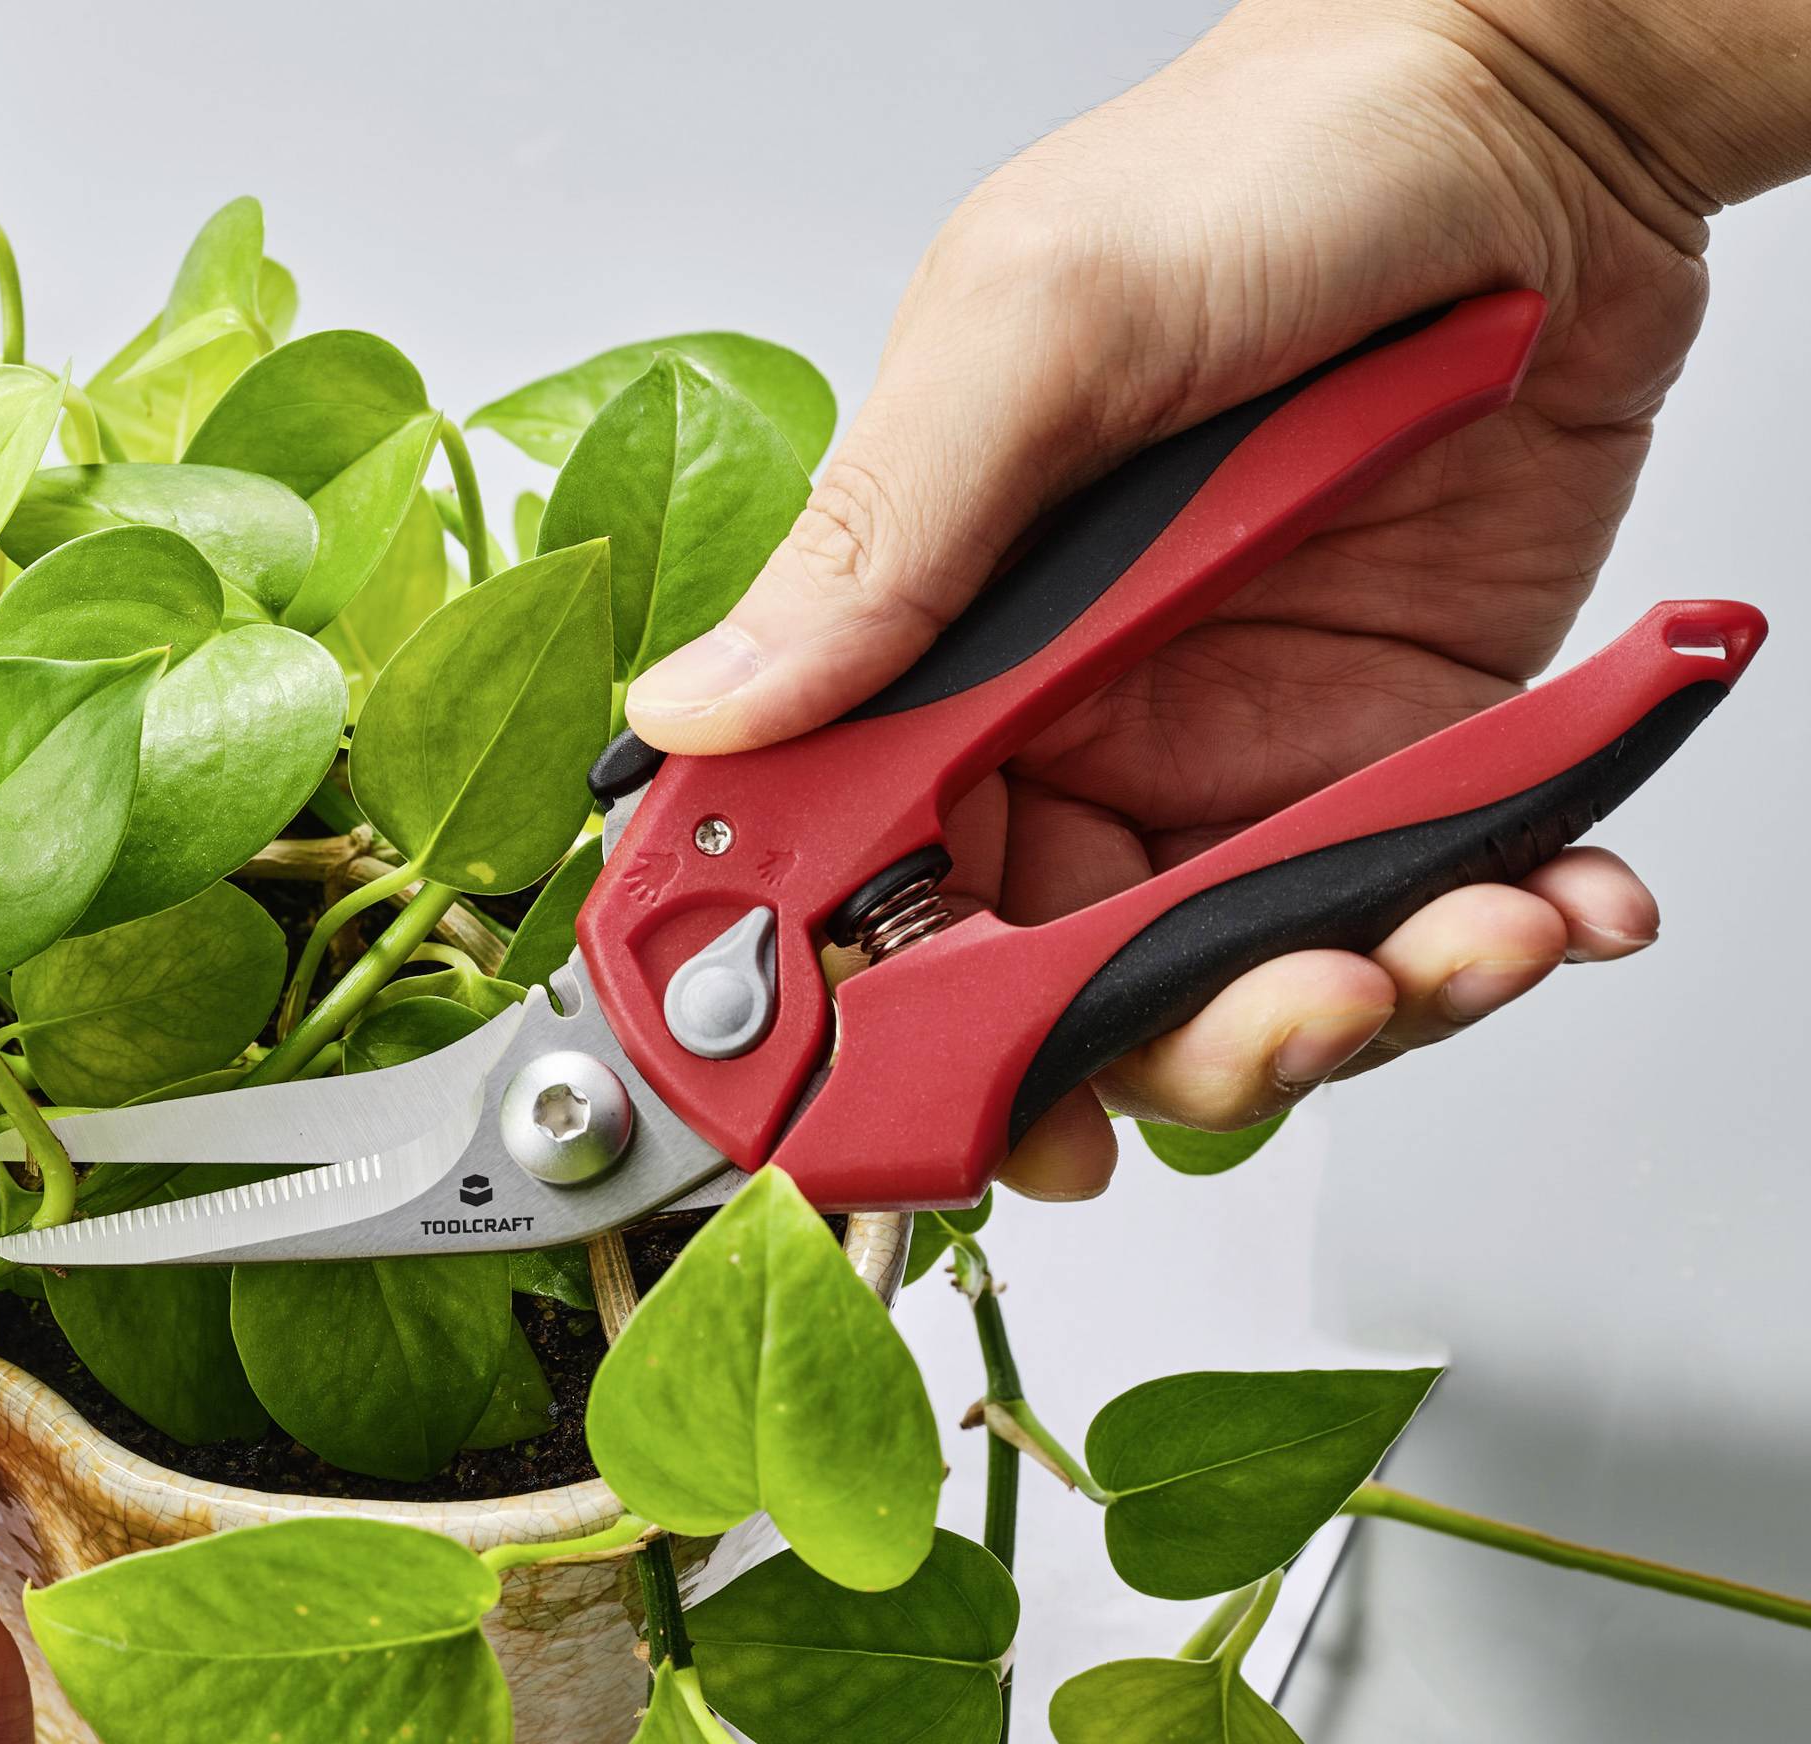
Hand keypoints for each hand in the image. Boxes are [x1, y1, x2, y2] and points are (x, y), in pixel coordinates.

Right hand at [625, 0, 1808, 1196]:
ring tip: (1451, 940)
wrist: (1535, 128)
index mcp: (932, 636)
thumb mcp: (1033, 328)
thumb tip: (706, 715)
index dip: (865, 1007)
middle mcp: (1060, 721)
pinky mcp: (1382, 764)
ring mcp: (1223, 757)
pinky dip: (1492, 943)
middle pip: (1037, 983)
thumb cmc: (1265, 171)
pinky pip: (1408, 915)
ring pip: (1222, 987)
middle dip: (1132, 1058)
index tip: (919, 1098)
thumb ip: (882, 544)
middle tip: (1234, 1037)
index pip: (848, 869)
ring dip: (1334, 1017)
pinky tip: (1554, 897)